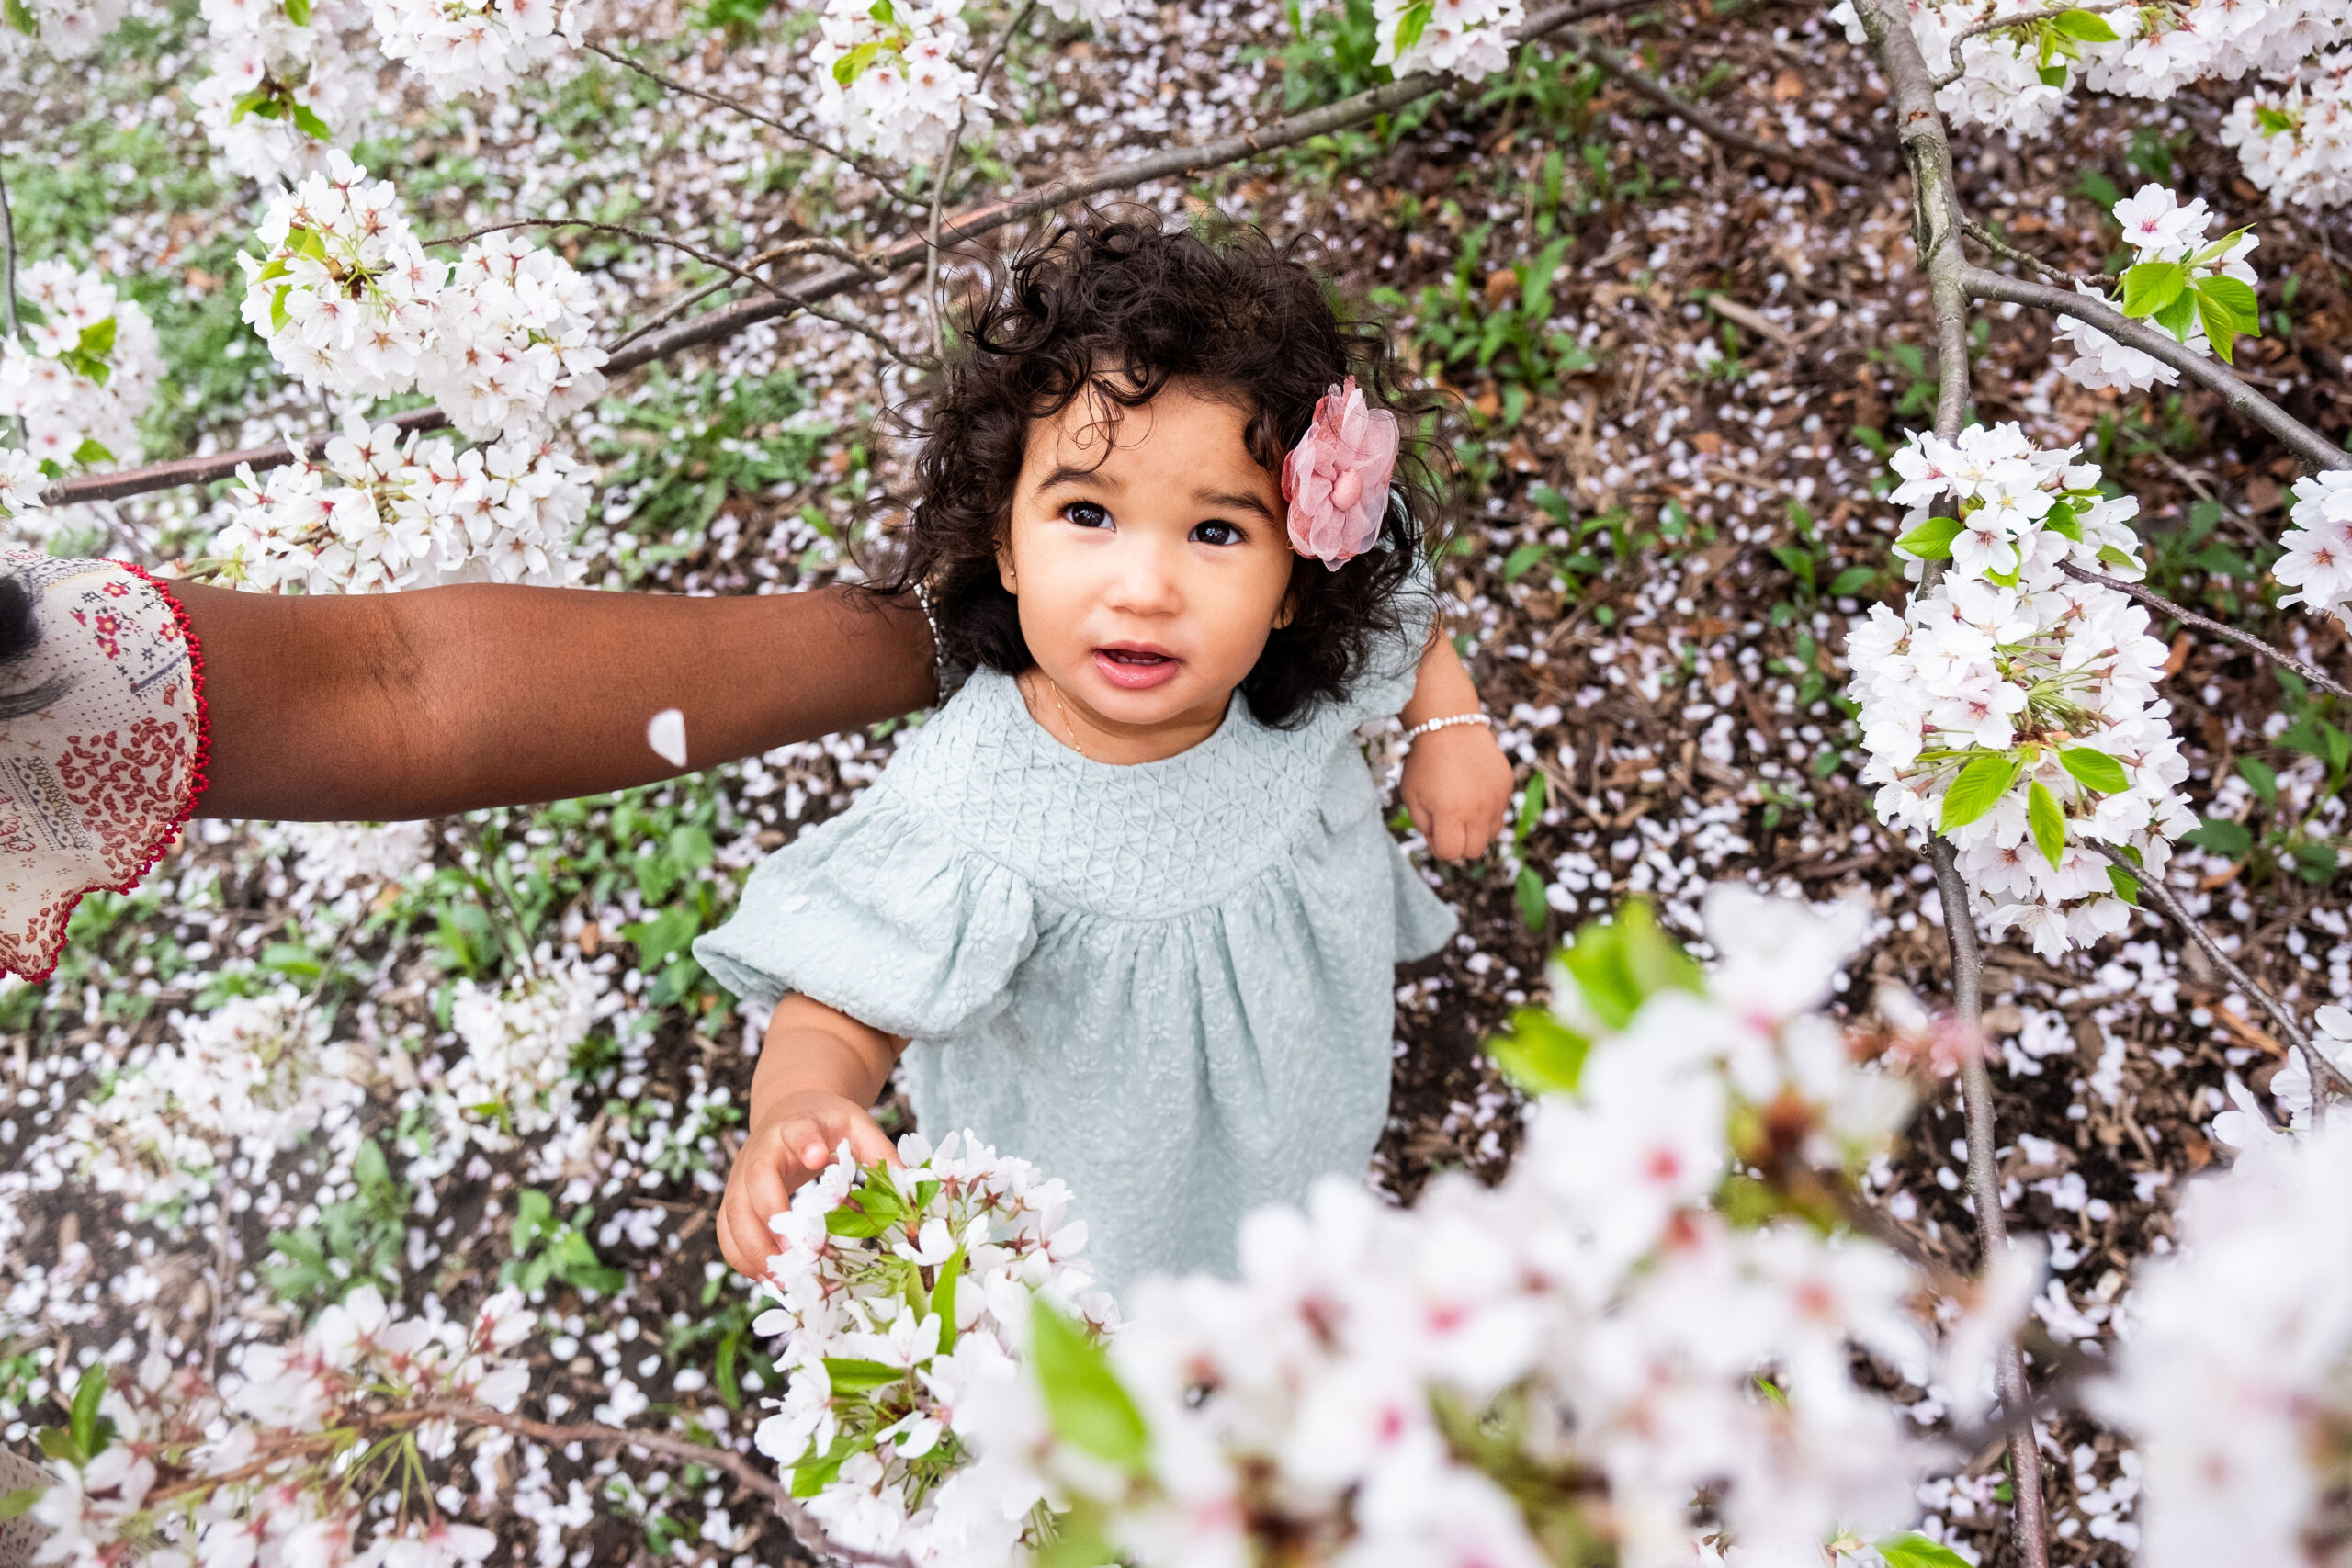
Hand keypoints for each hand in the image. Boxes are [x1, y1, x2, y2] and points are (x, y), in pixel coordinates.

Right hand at [719, 1088, 900, 1279]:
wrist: (788, 1111)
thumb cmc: (826, 1123)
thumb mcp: (857, 1125)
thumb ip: (881, 1151)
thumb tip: (909, 1185)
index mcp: (795, 1126)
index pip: (797, 1132)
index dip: (804, 1144)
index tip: (817, 1158)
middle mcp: (760, 1151)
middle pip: (753, 1182)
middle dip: (769, 1219)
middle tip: (794, 1254)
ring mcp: (740, 1177)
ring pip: (733, 1214)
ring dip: (753, 1250)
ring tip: (782, 1280)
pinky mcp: (734, 1199)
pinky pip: (728, 1232)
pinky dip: (742, 1258)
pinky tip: (768, 1278)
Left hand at [1401, 720, 1514, 859]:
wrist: (1451, 726)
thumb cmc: (1425, 762)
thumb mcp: (1411, 796)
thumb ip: (1423, 826)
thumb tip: (1438, 842)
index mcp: (1450, 813)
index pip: (1449, 852)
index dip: (1437, 846)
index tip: (1432, 828)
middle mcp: (1478, 810)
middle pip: (1473, 851)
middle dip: (1458, 843)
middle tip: (1447, 823)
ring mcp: (1496, 800)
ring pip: (1491, 837)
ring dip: (1475, 831)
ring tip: (1461, 810)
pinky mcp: (1506, 789)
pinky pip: (1500, 815)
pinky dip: (1487, 814)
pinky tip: (1473, 795)